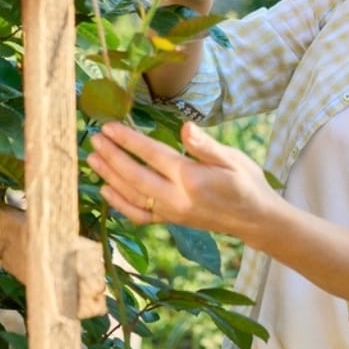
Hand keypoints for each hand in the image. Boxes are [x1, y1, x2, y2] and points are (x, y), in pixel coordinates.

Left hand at [86, 121, 278, 241]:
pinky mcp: (171, 222)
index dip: (128, 140)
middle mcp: (177, 198)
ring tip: (93, 158)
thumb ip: (205, 145)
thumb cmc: (247, 183)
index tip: (109, 127)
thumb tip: (185, 127)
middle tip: (94, 138)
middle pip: (135, 176)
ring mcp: (172, 213)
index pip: (152, 155)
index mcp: (192, 179)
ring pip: (132, 195)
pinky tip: (106, 190)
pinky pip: (139, 215)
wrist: (256, 220)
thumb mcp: (233, 158)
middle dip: (112, 156)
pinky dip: (119, 204)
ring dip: (109, 177)